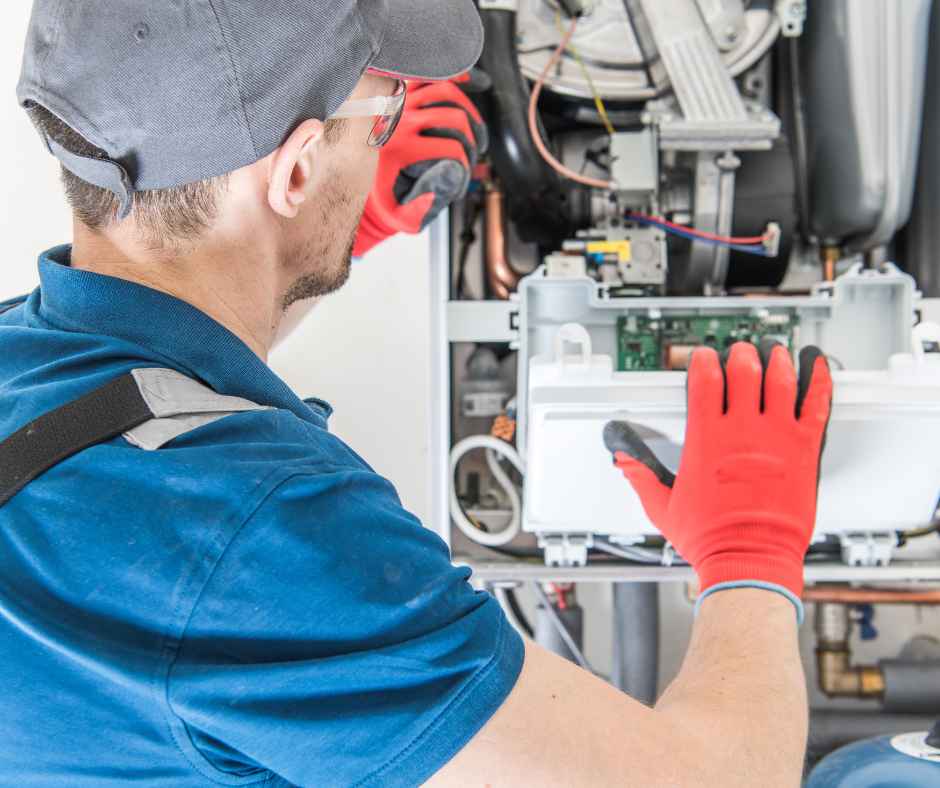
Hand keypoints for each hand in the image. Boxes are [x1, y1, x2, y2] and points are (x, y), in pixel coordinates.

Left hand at [353, 79, 487, 255]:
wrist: (351, 170)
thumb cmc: (378, 192)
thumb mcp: (395, 212)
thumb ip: (417, 212)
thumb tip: (437, 195)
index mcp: (400, 148)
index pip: (451, 148)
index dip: (466, 162)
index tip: (465, 171)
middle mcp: (399, 120)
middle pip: (454, 117)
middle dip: (471, 138)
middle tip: (473, 152)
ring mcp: (399, 101)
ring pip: (445, 91)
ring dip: (467, 109)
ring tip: (473, 128)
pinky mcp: (399, 90)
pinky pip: (428, 75)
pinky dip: (450, 76)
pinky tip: (466, 83)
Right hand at [603, 341, 832, 619]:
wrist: (750, 561)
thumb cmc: (711, 539)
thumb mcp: (662, 507)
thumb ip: (641, 477)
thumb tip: (624, 460)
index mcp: (707, 440)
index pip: (705, 380)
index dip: (703, 361)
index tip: (703, 357)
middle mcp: (742, 432)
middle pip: (743, 371)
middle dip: (740, 355)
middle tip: (740, 352)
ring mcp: (776, 438)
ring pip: (779, 380)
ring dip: (776, 360)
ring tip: (773, 352)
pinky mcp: (804, 451)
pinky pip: (816, 405)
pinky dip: (818, 381)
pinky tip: (816, 366)